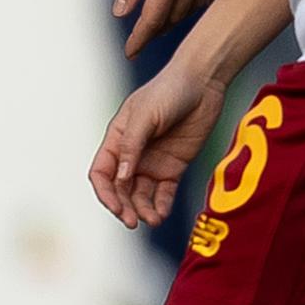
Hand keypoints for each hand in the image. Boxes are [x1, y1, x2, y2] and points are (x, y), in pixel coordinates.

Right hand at [90, 57, 231, 231]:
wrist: (203, 83)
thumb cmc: (169, 92)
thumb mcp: (145, 115)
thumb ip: (132, 146)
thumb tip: (122, 177)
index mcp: (117, 140)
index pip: (101, 173)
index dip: (105, 192)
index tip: (115, 207)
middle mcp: (133, 155)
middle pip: (120, 189)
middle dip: (123, 207)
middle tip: (132, 221)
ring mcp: (153, 162)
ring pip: (141, 195)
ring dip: (143, 210)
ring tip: (152, 220)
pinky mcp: (174, 167)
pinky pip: (164, 192)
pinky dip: (161, 205)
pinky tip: (162, 215)